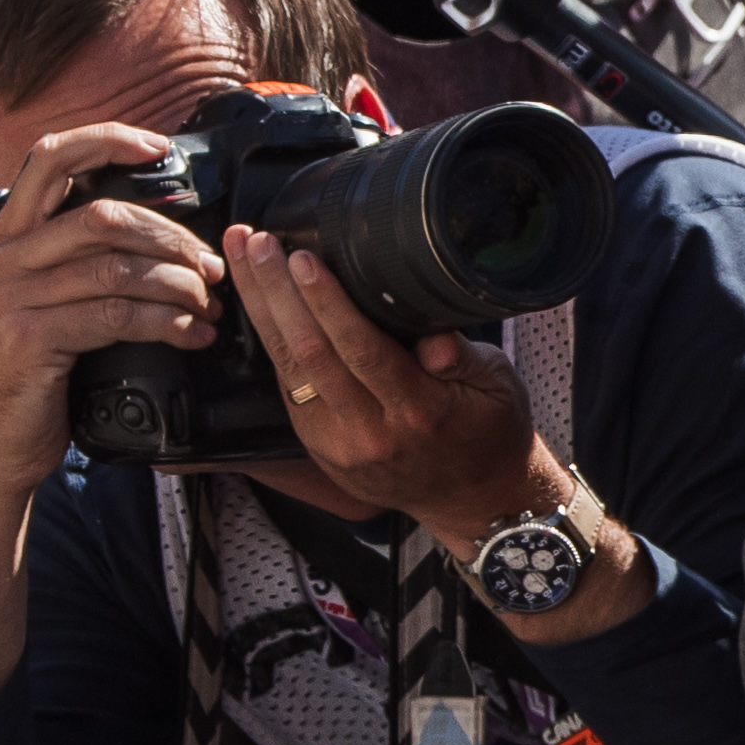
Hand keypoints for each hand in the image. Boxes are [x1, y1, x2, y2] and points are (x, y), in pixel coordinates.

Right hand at [0, 124, 218, 533]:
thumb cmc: (38, 366)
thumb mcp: (51, 299)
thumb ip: (84, 259)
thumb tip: (166, 234)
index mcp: (11, 236)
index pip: (48, 160)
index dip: (104, 142)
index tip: (158, 147)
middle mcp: (5, 257)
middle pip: (105, 216)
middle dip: (173, 238)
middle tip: (212, 268)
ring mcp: (12, 296)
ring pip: (117, 267)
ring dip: (179, 285)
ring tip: (210, 305)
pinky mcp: (29, 336)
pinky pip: (115, 315)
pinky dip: (167, 323)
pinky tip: (192, 335)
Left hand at [222, 224, 538, 528]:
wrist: (475, 500)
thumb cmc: (491, 434)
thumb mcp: (499, 387)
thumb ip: (462, 358)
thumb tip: (433, 335)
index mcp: (420, 414)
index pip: (362, 349)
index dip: (327, 302)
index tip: (305, 259)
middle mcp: (370, 433)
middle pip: (310, 354)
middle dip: (278, 293)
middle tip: (256, 244)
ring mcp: (338, 444)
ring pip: (288, 368)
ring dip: (262, 310)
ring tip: (245, 261)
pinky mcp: (320, 447)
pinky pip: (289, 387)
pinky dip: (272, 341)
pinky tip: (261, 304)